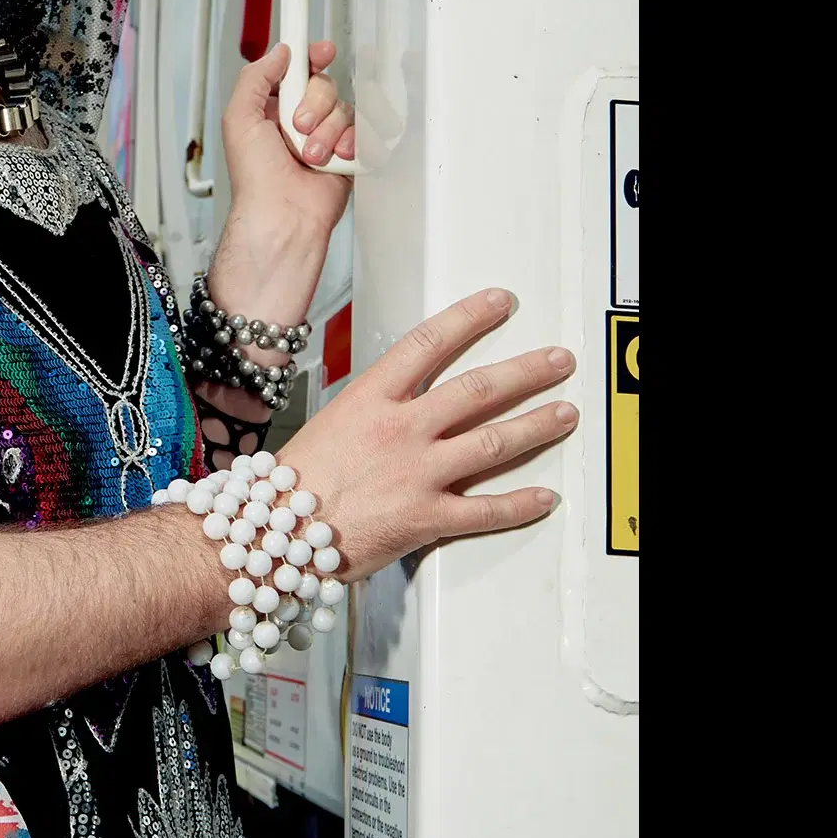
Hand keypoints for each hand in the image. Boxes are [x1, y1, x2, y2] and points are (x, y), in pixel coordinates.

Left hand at [210, 42, 356, 324]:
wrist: (283, 216)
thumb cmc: (256, 179)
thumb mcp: (239, 118)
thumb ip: (255, 78)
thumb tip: (280, 52)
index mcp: (272, 109)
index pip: (299, 71)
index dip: (312, 57)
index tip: (320, 52)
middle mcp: (300, 121)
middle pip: (325, 85)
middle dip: (314, 104)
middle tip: (298, 128)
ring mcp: (326, 138)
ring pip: (345, 109)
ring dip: (328, 131)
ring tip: (310, 156)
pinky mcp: (348, 156)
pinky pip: (364, 132)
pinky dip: (350, 144)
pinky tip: (335, 160)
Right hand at [275, 288, 574, 578]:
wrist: (273, 533)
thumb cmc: (293, 484)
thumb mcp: (331, 423)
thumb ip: (376, 409)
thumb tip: (406, 401)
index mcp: (372, 399)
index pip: (430, 343)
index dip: (470, 318)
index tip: (498, 303)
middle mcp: (401, 430)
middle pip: (478, 389)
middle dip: (527, 371)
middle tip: (556, 360)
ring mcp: (417, 473)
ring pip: (493, 441)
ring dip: (537, 425)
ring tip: (564, 415)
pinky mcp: (426, 518)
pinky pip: (485, 510)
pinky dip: (521, 504)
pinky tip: (543, 496)